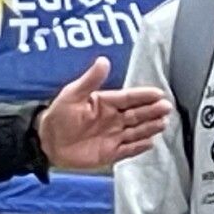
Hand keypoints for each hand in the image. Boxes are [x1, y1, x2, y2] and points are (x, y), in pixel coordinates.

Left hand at [35, 57, 171, 169]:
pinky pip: (128, 149)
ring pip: (136, 131)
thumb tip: (103, 60)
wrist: (47, 142)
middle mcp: (113, 119)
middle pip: (137, 114)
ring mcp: (113, 136)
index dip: (144, 96)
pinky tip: (150, 142)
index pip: (129, 98)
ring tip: (163, 123)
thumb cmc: (58, 115)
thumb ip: (90, 80)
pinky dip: (139, 147)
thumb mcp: (72, 94)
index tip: (159, 93)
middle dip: (152, 111)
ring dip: (149, 127)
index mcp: (106, 103)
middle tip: (166, 108)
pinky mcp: (110, 153)